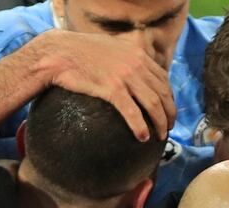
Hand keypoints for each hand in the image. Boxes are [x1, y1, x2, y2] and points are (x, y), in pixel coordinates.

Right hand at [40, 30, 175, 141]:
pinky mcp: (112, 89)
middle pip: (162, 93)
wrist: (59, 51)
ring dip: (160, 123)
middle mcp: (136, 64)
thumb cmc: (80, 51)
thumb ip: (125, 58)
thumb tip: (132, 73)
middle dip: (170, 113)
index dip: (170, 97)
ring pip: (153, 104)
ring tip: (161, 135)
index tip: (169, 109)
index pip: (163, 78)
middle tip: (168, 127)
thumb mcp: (110, 48)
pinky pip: (133, 112)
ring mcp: (125, 76)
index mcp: (137, 54)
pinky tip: (143, 137)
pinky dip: (141, 127)